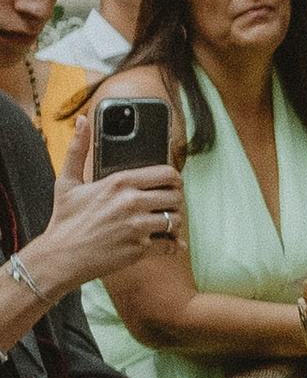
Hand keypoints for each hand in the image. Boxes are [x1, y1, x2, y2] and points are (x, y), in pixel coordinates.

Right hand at [21, 115, 183, 298]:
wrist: (60, 256)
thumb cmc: (64, 220)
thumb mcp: (67, 181)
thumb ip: (77, 149)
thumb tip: (82, 121)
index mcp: (119, 182)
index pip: (166, 173)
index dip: (174, 179)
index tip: (173, 183)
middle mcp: (131, 202)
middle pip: (176, 196)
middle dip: (176, 201)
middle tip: (169, 204)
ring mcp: (137, 226)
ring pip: (175, 220)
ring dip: (174, 223)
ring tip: (166, 223)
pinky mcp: (139, 249)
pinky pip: (170, 245)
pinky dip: (173, 245)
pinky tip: (170, 244)